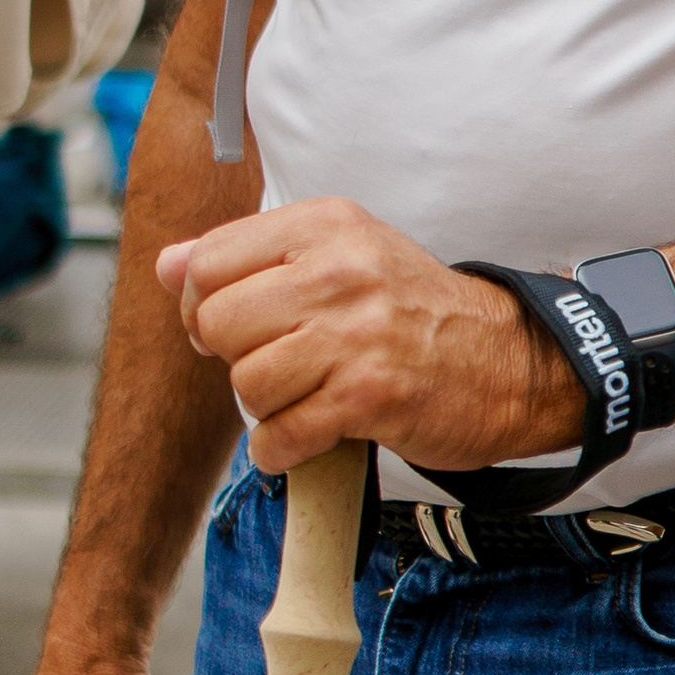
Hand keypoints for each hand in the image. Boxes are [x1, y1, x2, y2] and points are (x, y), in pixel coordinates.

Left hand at [158, 198, 576, 474]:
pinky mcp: (370, 395)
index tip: (236, 326)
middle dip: (234, 359)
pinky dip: (283, 449)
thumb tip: (165, 266)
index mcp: (327, 225)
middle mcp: (340, 270)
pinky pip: (280, 435)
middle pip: (219, 325)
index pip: (207, 263)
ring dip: (265, 408)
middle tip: (277, 366)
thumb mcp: (340, 257)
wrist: (508, 361)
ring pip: (246, 384)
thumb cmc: (414, 312)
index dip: (202, 306)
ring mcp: (357, 333)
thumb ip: (250, 258)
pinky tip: (311, 434)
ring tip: (305, 398)